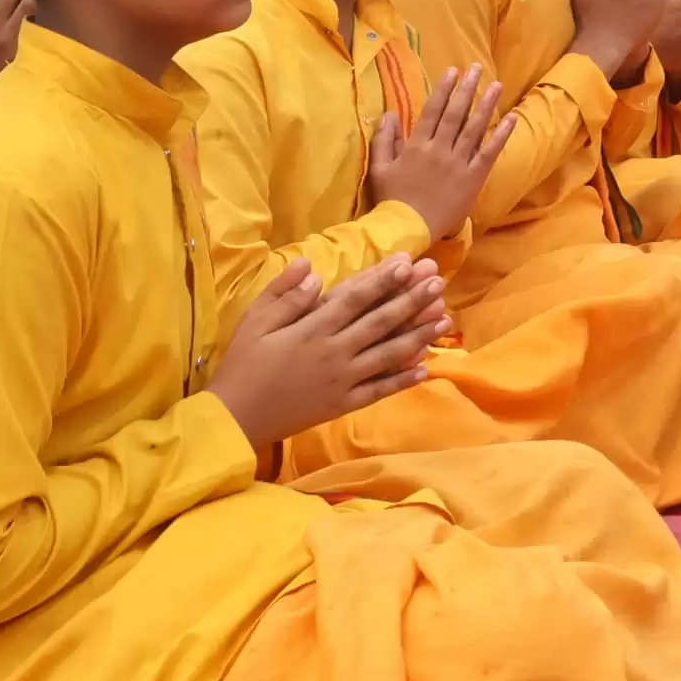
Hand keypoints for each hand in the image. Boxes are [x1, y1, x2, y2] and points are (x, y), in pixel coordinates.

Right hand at [208, 256, 446, 446]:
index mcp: (312, 330)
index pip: (354, 298)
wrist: (235, 418)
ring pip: (388, 354)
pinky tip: (426, 369)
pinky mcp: (342, 405)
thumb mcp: (253, 323)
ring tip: (445, 319)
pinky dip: (402, 380)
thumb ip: (282, 295)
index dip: (383, 279)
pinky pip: (378, 391)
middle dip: (412, 300)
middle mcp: (334, 353)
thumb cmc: (242, 366)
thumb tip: (311, 268)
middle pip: (380, 322)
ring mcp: (342, 381)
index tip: (408, 261)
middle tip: (438, 281)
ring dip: (418, 336)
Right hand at [366, 67, 515, 242]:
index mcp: (416, 146)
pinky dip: (501, 135)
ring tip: (495, 85)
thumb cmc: (392, 200)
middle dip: (466, 88)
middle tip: (475, 68)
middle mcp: (439, 150)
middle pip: (456, 114)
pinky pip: (489, 152)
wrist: (408, 229)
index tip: (452, 71)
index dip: (443, 90)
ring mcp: (458, 163)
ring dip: (486, 104)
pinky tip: (511, 118)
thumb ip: (383, 140)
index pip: (432, 111)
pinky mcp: (473, 178)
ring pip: (474, 128)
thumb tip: (388, 113)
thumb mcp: (379, 169)